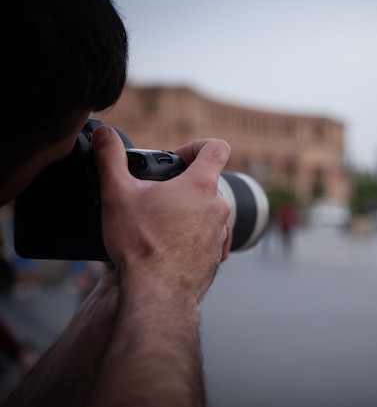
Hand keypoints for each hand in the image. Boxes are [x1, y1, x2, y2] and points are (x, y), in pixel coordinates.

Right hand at [92, 126, 231, 302]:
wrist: (158, 293)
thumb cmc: (141, 245)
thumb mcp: (117, 194)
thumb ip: (110, 159)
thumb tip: (104, 134)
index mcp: (201, 185)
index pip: (216, 147)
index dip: (196, 146)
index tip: (177, 158)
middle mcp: (218, 207)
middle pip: (208, 182)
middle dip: (183, 185)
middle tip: (157, 197)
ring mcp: (220, 233)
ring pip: (208, 211)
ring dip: (188, 212)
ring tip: (160, 224)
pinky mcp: (216, 255)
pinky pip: (209, 237)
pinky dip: (193, 236)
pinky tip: (171, 245)